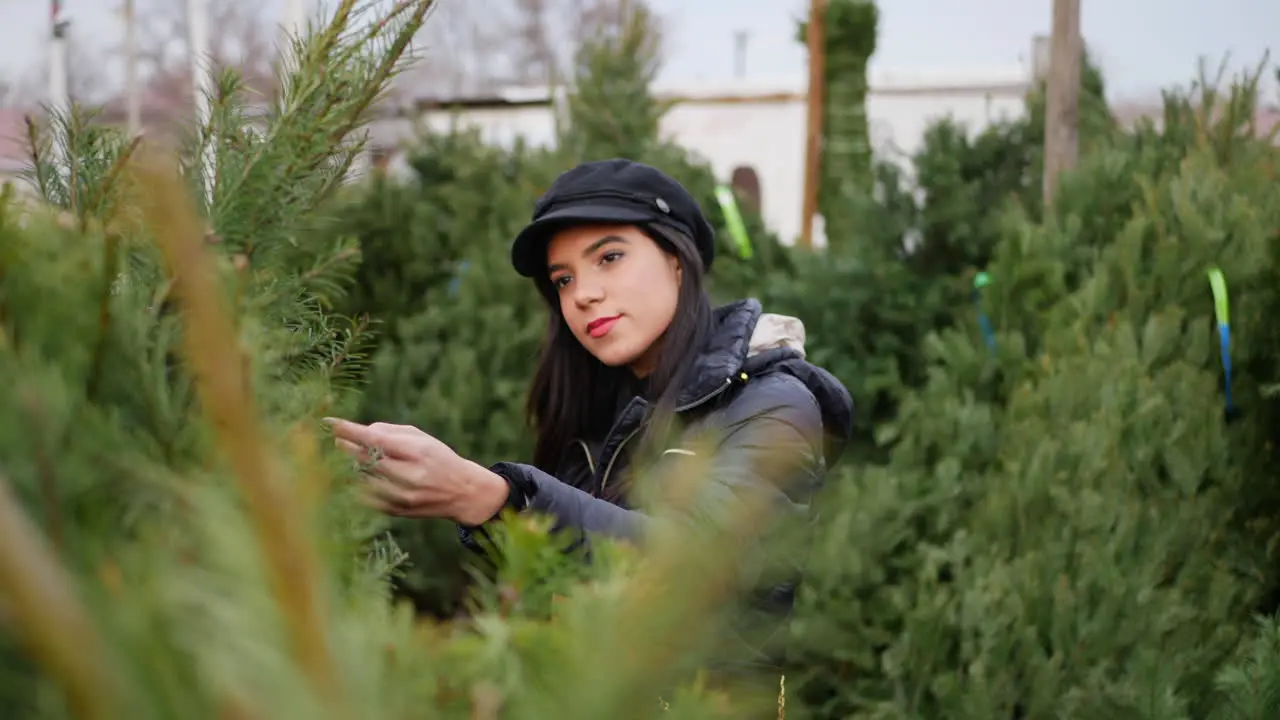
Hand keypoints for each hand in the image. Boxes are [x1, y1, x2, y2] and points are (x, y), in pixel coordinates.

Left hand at [323, 418, 509, 524]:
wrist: (462, 493)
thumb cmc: (438, 458)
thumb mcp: (422, 439)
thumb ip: (391, 432)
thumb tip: (359, 432)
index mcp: (418, 453)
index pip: (375, 439)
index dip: (350, 431)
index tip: (330, 423)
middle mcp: (410, 476)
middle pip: (365, 459)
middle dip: (346, 447)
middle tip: (335, 439)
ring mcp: (403, 497)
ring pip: (363, 479)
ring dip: (352, 466)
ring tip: (351, 457)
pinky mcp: (397, 511)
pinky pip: (366, 497)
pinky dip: (359, 484)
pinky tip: (360, 476)